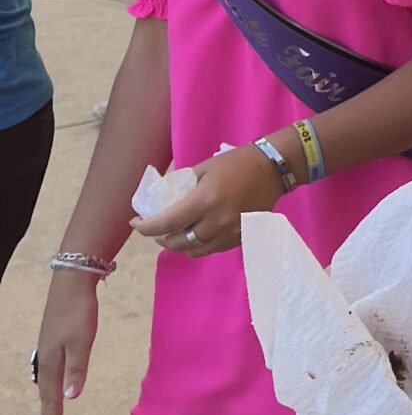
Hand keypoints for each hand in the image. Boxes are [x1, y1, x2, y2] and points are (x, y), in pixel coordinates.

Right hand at [35, 272, 100, 414]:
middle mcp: (46, 357)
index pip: (52, 397)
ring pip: (46, 380)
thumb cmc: (79, 312)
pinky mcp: (53, 338)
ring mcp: (48, 346)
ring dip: (47, 398)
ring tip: (48, 413)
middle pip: (46, 392)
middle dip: (46, 413)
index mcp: (52, 361)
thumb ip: (77, 369)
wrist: (72, 282)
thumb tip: (70, 398)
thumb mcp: (82, 342)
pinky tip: (53, 380)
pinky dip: (50, 381)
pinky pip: (49, 368)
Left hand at [135, 143, 283, 255]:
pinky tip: (196, 234)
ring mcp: (230, 233)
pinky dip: (198, 245)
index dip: (146, 227)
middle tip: (154, 229)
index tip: (135, 223)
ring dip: (179, 245)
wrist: (273, 169)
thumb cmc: (237, 163)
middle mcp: (217, 222)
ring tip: (173, 234)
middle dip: (160, 238)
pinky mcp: (240, 238)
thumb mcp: (204, 168)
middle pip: (178, 243)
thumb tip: (162, 198)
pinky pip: (211, 249)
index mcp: (205, 201)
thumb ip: (182, 185)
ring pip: (194, 251)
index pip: (167, 223)